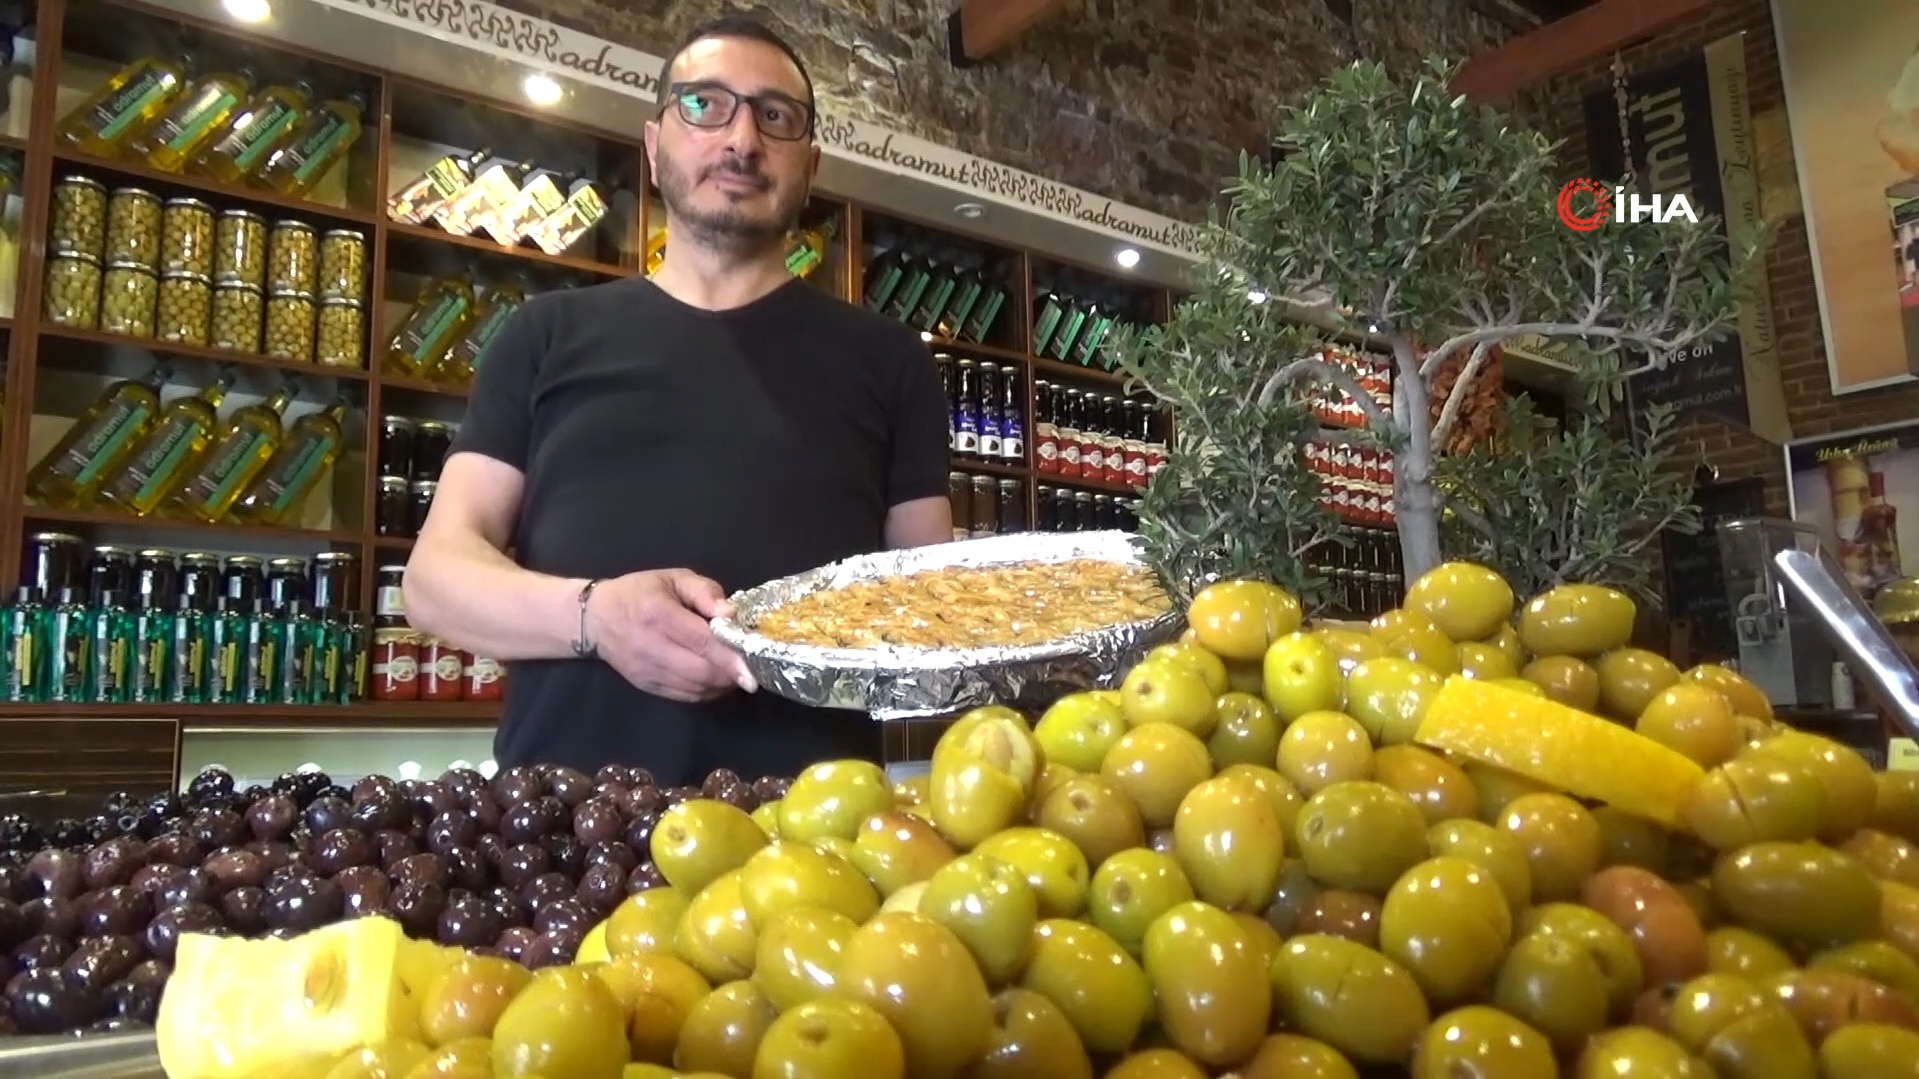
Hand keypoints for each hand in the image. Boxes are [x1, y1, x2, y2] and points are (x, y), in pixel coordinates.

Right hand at [586, 569, 756, 701]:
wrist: (596, 619)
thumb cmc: (639, 592)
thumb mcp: (673, 578)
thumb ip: (705, 592)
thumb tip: (730, 613)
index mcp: (659, 615)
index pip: (701, 643)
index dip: (730, 658)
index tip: (753, 670)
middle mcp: (652, 648)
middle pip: (702, 671)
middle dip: (732, 673)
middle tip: (752, 665)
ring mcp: (649, 672)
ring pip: (697, 688)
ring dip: (723, 684)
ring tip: (736, 670)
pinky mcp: (648, 687)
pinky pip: (687, 696)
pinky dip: (708, 690)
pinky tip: (716, 677)